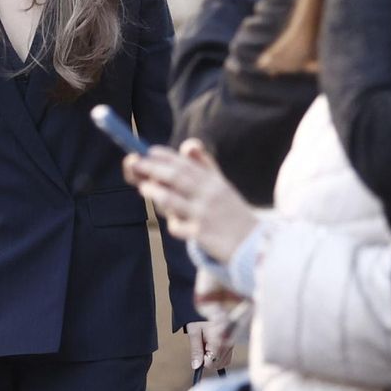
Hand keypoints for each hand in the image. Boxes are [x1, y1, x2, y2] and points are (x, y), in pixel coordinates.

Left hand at [125, 139, 257, 262]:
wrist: (255, 245)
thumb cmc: (232, 214)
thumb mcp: (223, 187)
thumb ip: (205, 166)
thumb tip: (187, 145)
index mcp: (214, 182)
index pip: (186, 164)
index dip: (165, 156)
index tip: (149, 151)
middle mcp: (209, 195)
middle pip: (176, 177)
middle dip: (153, 168)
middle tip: (135, 163)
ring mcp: (204, 215)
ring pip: (173, 201)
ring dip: (155, 193)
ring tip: (143, 188)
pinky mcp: (202, 235)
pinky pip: (180, 227)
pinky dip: (174, 223)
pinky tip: (174, 223)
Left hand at [186, 320, 234, 372]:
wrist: (210, 305)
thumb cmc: (201, 316)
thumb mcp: (194, 332)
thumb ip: (196, 350)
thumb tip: (196, 365)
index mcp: (218, 339)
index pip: (212, 362)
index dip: (203, 360)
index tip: (199, 353)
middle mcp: (228, 342)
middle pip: (218, 364)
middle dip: (208, 360)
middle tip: (202, 347)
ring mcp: (232, 343)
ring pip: (223, 362)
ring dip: (213, 358)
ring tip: (207, 345)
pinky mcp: (232, 343)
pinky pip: (227, 358)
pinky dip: (219, 356)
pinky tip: (212, 347)